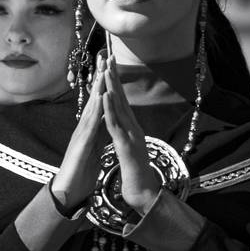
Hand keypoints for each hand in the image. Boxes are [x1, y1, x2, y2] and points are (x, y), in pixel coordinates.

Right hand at [50, 53, 107, 210]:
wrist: (68, 190)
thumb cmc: (80, 171)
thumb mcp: (93, 148)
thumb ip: (98, 134)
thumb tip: (104, 123)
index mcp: (90, 128)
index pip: (99, 102)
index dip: (105, 84)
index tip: (111, 66)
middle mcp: (84, 127)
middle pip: (94, 98)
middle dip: (99, 77)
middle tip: (105, 56)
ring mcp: (81, 134)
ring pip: (91, 107)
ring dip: (97, 88)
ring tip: (103, 69)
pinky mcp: (81, 145)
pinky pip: (90, 125)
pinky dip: (96, 110)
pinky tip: (100, 99)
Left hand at [102, 55, 160, 217]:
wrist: (145, 193)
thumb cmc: (136, 173)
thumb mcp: (130, 148)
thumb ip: (126, 134)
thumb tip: (123, 123)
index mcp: (132, 128)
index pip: (122, 101)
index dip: (115, 83)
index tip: (109, 65)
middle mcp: (134, 127)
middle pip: (123, 99)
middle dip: (115, 78)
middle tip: (109, 57)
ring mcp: (131, 135)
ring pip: (120, 108)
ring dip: (112, 88)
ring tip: (105, 71)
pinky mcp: (126, 146)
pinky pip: (116, 125)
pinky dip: (110, 109)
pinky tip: (104, 97)